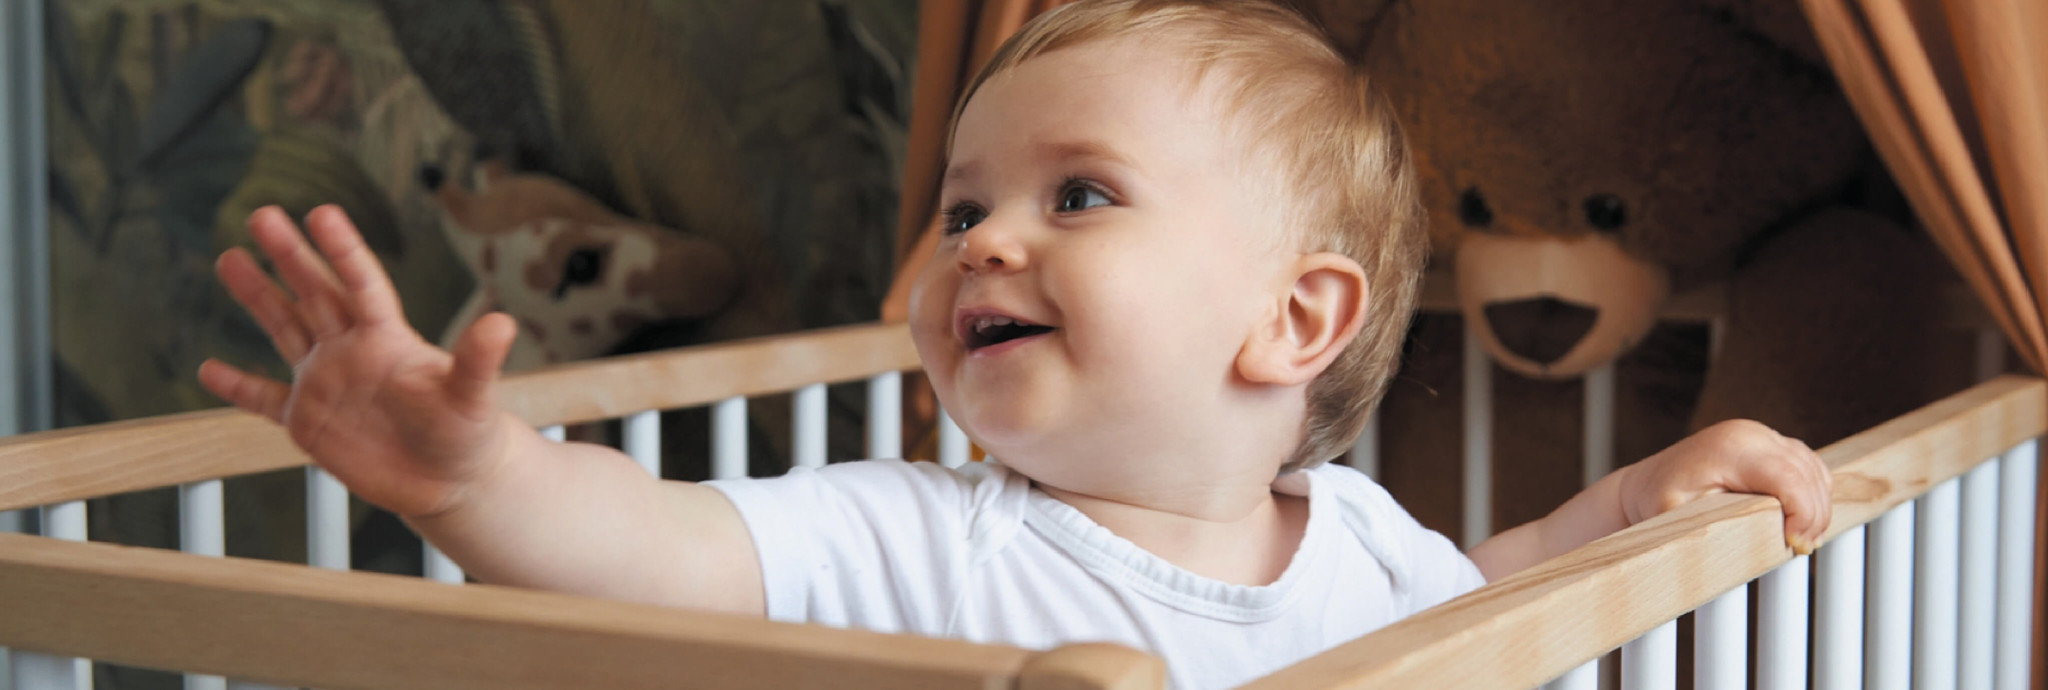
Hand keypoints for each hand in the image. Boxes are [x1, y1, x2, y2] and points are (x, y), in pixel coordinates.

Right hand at [199, 205, 520, 518]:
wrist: (452, 479)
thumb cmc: (468, 433)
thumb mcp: (472, 398)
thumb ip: (479, 362)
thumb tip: (502, 324)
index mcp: (388, 339)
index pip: (361, 284)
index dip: (343, 250)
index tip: (321, 212)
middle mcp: (352, 351)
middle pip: (315, 293)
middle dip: (289, 255)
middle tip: (262, 214)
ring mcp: (326, 382)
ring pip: (285, 329)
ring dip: (258, 297)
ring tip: (230, 258)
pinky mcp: (308, 421)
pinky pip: (264, 400)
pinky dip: (237, 387)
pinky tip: (207, 370)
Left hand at [1618, 419, 1831, 553]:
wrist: (1649, 482)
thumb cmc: (1660, 501)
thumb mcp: (1677, 518)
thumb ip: (1715, 527)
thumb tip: (1752, 542)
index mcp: (1729, 449)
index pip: (1787, 478)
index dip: (1803, 513)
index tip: (1796, 545)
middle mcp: (1750, 434)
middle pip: (1806, 475)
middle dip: (1813, 516)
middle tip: (1800, 549)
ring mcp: (1762, 434)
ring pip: (1813, 470)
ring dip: (1817, 507)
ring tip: (1801, 540)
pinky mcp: (1770, 442)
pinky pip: (1808, 466)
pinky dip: (1814, 493)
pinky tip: (1801, 520)